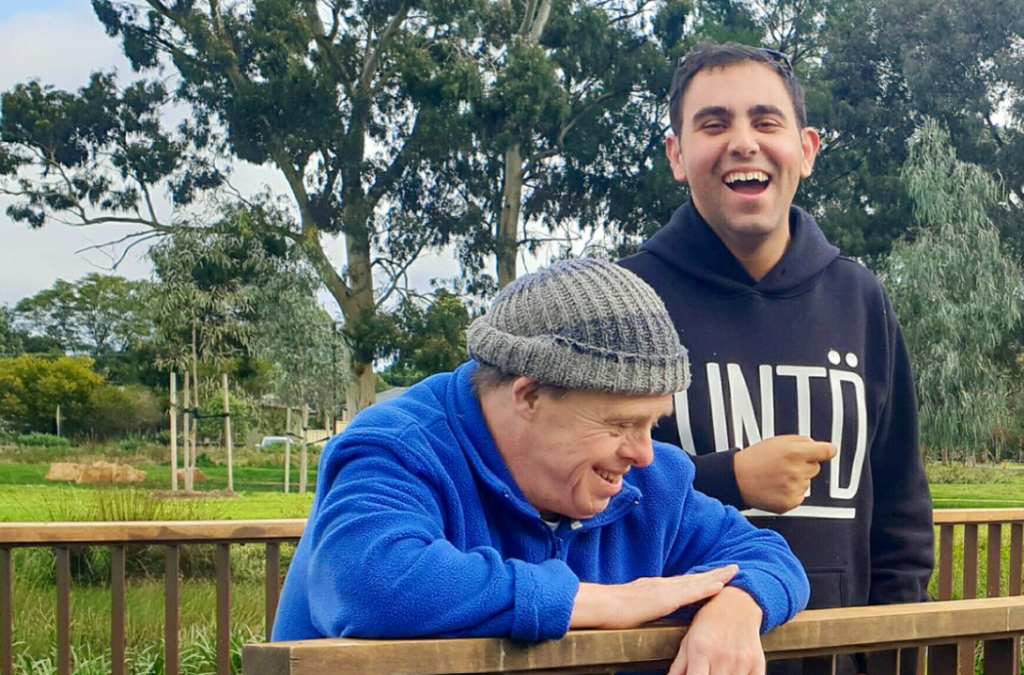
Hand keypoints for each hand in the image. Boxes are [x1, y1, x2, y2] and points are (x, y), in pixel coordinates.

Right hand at [570, 565, 737, 628]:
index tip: (716, 576)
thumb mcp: (632, 606)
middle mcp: (663, 585)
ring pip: (696, 582)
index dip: (702, 578)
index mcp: (656, 588)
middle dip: (714, 573)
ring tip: (733, 572)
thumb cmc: (611, 610)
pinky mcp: (664, 598)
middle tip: (733, 568)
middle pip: (694, 578)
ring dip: (716, 577)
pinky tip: (719, 586)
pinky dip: (706, 588)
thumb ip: (643, 605)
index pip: (684, 582)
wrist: (601, 606)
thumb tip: (648, 609)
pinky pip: (690, 593)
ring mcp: (664, 590)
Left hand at [669, 586, 764, 674]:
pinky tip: (732, 673)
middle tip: (705, 671)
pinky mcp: (757, 663)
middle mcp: (722, 656)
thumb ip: (678, 666)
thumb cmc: (710, 620)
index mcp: (701, 650)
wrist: (737, 603)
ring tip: (716, 670)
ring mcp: (741, 661)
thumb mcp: (688, 639)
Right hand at [734, 435, 836, 512]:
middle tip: (785, 465)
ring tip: (777, 476)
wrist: (736, 478)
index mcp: (795, 452)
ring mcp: (793, 488)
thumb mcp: (777, 440)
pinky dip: (791, 493)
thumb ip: (801, 441)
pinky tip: (777, 487)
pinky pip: (800, 497)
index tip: (827, 451)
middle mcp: (796, 470)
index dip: (827, 450)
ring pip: (807, 483)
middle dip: (804, 465)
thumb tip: (817, 446)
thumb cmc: (755, 459)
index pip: (827, 451)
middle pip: (816, 468)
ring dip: (796, 480)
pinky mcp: (789, 503)